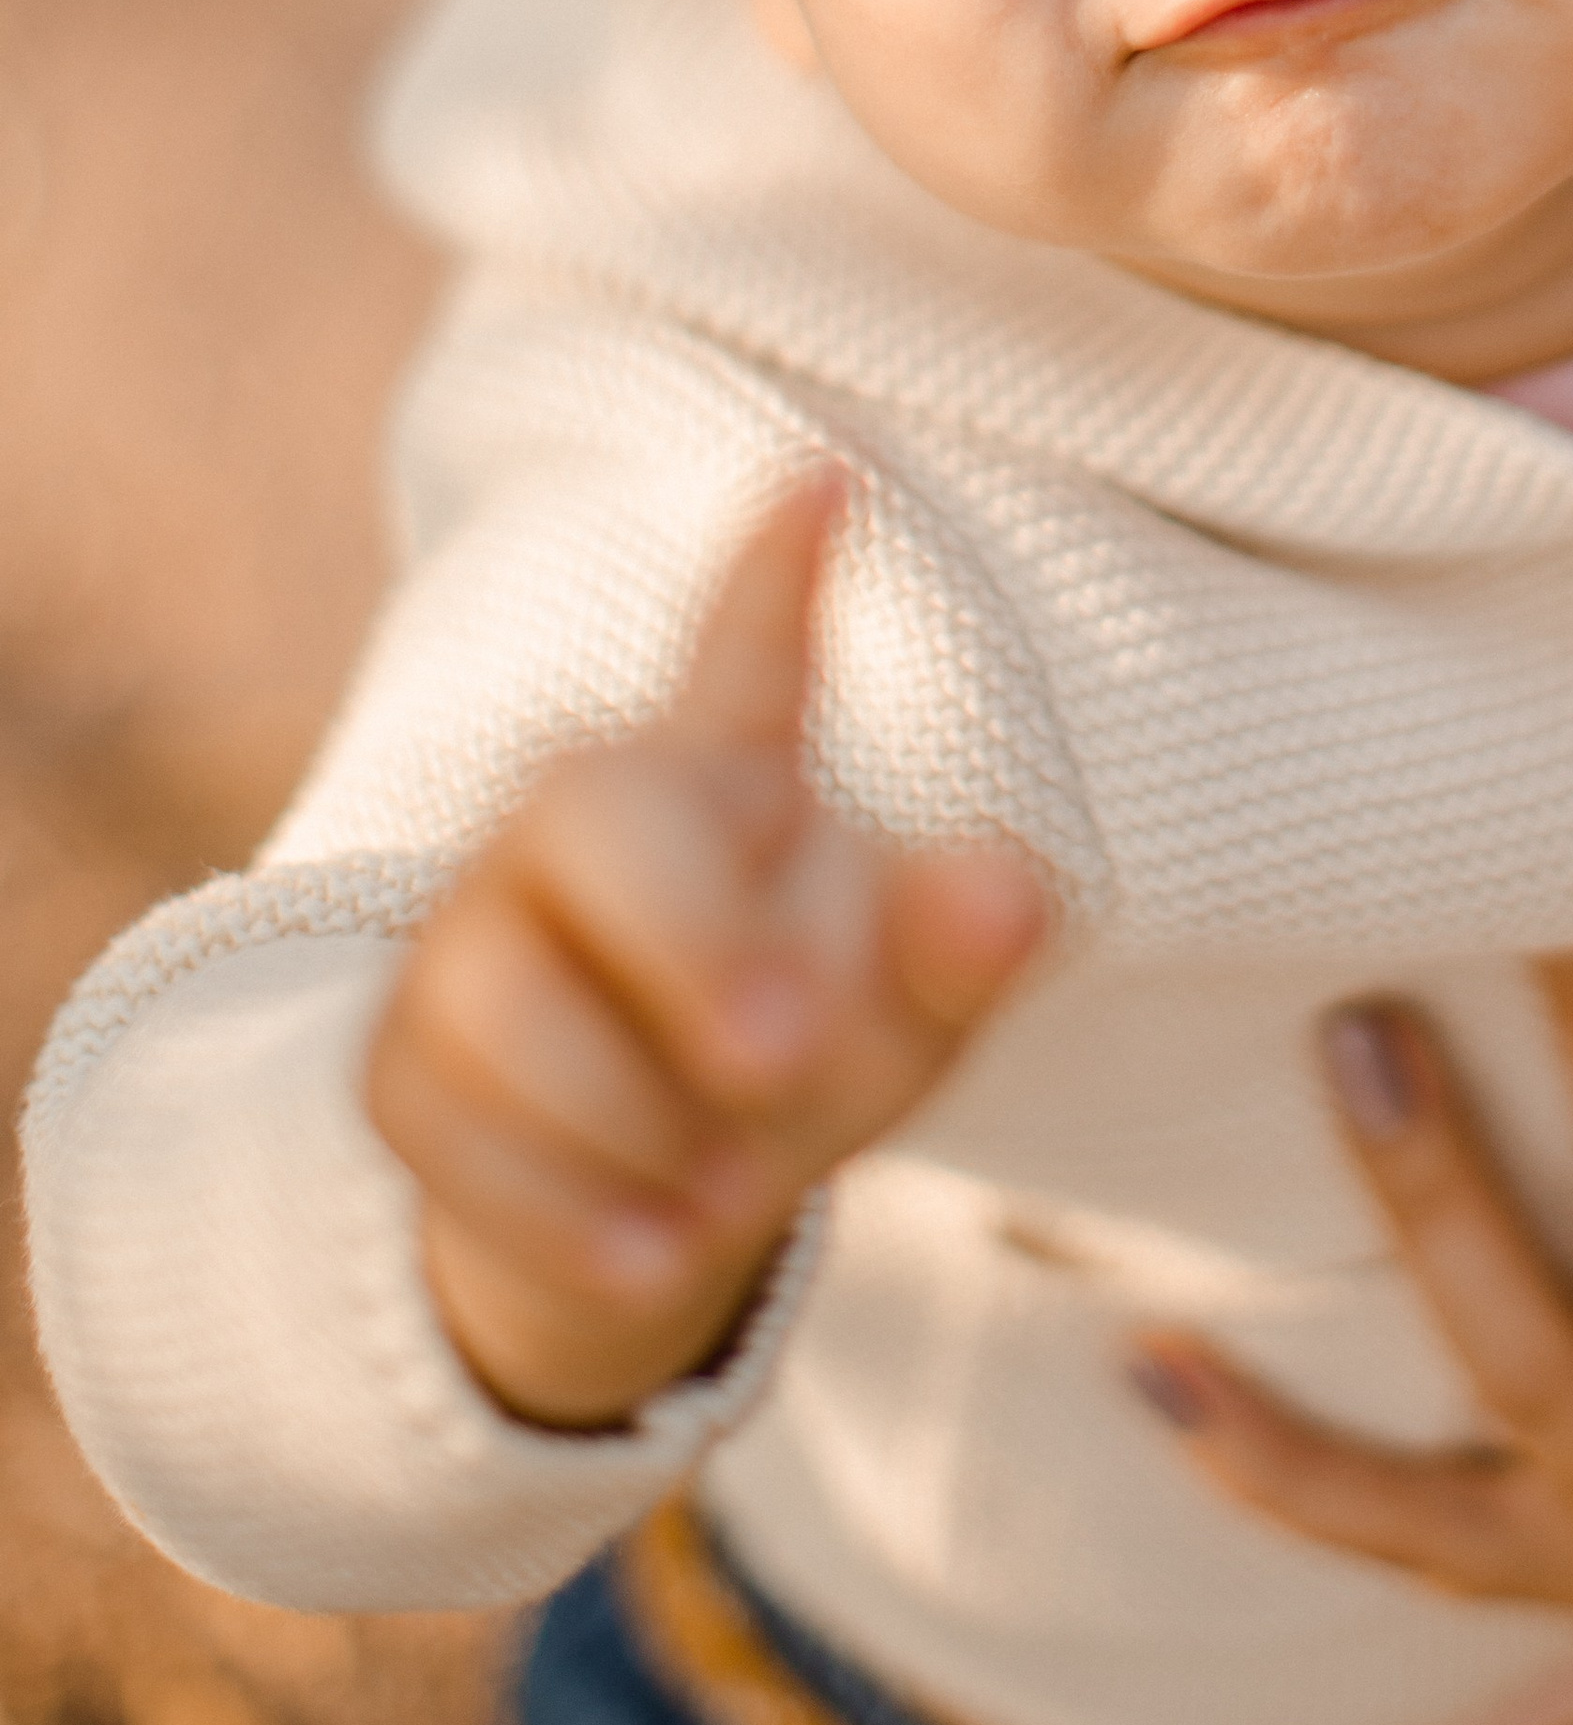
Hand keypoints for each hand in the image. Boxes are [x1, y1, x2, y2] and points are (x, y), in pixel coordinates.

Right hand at [367, 476, 1046, 1430]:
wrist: (656, 1214)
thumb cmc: (798, 1054)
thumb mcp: (908, 1012)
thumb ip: (964, 947)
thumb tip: (1019, 887)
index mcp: (724, 774)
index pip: (746, 659)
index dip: (778, 574)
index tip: (830, 475)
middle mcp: (581, 819)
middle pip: (591, 814)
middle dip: (686, 943)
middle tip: (783, 1059)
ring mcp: (472, 935)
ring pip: (503, 999)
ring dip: (641, 1122)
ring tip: (734, 1184)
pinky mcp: (402, 1065)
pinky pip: (455, 1133)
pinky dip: (572, 1215)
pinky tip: (659, 1250)